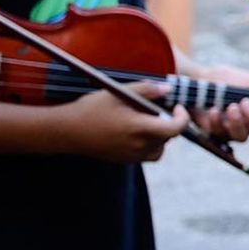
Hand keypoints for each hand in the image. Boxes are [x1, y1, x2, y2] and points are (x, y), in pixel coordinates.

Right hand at [54, 81, 189, 162]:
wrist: (66, 132)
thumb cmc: (91, 109)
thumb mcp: (119, 93)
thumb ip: (146, 90)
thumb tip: (168, 88)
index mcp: (139, 129)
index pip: (175, 129)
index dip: (182, 117)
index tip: (177, 106)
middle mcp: (138, 146)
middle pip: (168, 137)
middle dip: (168, 122)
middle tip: (156, 108)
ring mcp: (132, 156)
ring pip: (160, 148)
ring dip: (160, 135)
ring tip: (144, 119)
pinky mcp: (125, 161)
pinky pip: (147, 154)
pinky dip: (148, 142)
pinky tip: (134, 129)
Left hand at [189, 65, 248, 140]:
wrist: (199, 80)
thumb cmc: (227, 80)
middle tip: (245, 102)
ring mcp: (234, 130)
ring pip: (244, 137)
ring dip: (238, 122)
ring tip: (231, 106)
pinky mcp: (216, 134)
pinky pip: (222, 134)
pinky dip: (219, 122)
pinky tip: (215, 110)